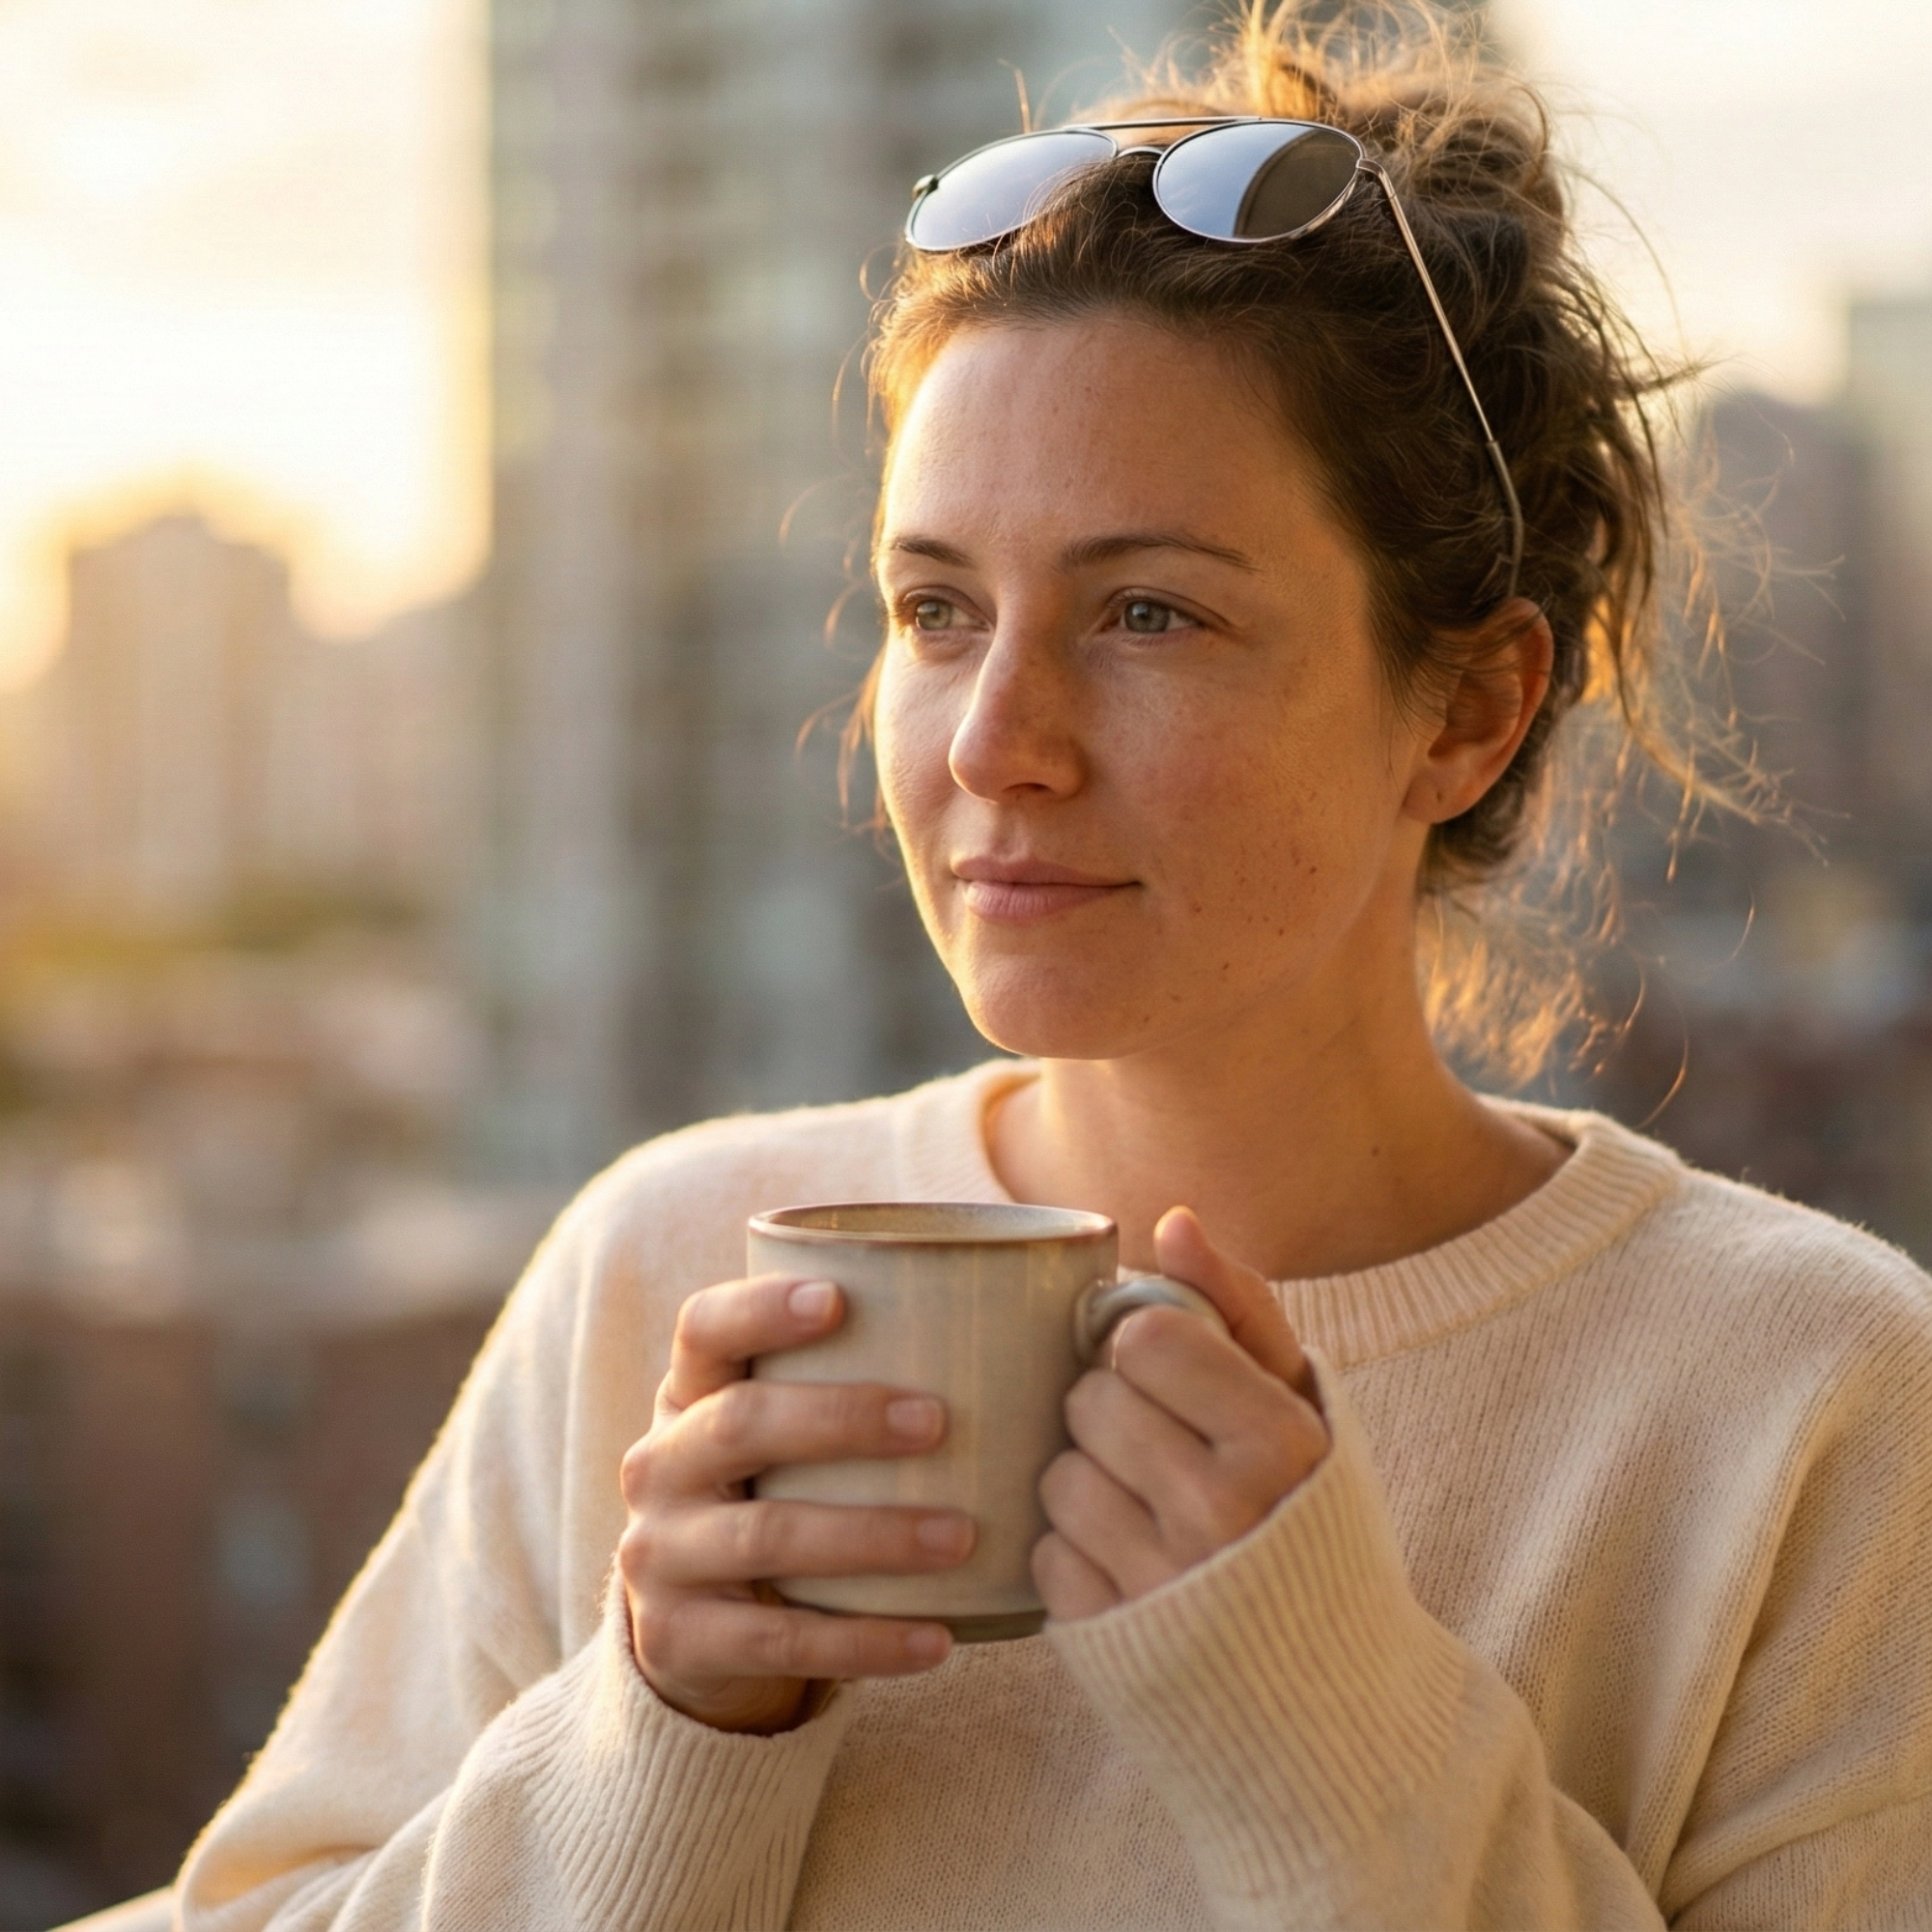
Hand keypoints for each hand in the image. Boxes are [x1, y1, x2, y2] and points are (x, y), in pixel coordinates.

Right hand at [618, 1273, 974, 1734]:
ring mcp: (659, 1555)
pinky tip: (938, 1639)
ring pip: (767, 1536)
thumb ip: (850, 1379)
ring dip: (871, 1535)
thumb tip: (1019, 1319)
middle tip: (937, 1422)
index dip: (761, 1308)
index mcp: (688, 1393)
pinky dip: (866, 1641)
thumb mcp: (779, 1433)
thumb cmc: (776, 1493)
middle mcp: (658, 1465)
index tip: (838, 1298)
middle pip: (740, 1424)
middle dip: (842, 1418)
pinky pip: (780, 1639)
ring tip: (960, 1536)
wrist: (688, 1629)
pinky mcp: (677, 1640)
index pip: (704, 1329)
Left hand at [1033, 1207, 1328, 1620]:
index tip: (1169, 1379)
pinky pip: (1045, 1553)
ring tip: (1144, 1507)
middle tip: (1157, 1447)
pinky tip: (1129, 1564)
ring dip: (1088, 1481)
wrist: (1329, 1703)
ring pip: (1058, 1475)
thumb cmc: (1309, 1523)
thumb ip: (1241, 1306)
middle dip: (1111, 1413)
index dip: (1144, 1348)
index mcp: (1276, 1442)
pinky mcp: (1110, 1638)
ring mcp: (1159, 1581)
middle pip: (1091, 1401)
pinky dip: (1075, 1553)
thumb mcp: (1304, 1411)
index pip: (1147, 1338)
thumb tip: (1172, 1221)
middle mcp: (1218, 1511)